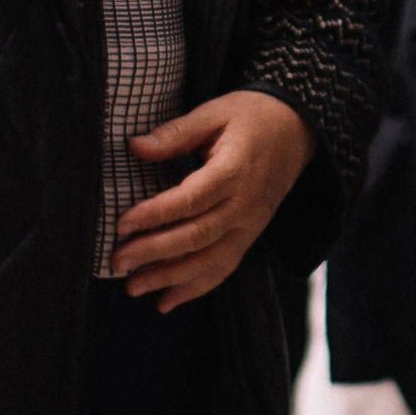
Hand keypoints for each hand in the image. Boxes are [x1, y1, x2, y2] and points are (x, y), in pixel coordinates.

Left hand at [117, 89, 314, 311]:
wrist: (298, 130)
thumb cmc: (252, 116)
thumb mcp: (215, 112)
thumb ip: (176, 133)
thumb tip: (134, 146)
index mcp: (235, 171)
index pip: (191, 200)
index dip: (156, 215)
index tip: (122, 224)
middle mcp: (245, 205)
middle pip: (198, 236)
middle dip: (155, 252)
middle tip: (117, 260)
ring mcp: (250, 225)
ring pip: (210, 260)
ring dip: (170, 278)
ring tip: (133, 287)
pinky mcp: (251, 236)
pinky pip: (224, 268)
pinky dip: (195, 288)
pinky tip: (166, 302)